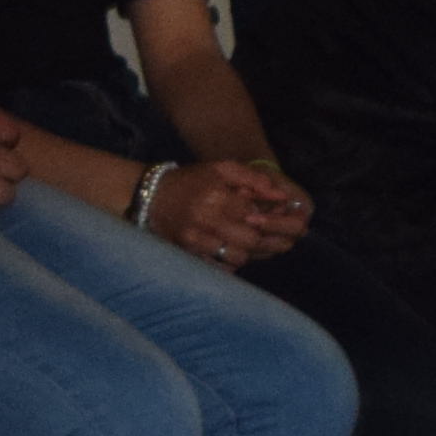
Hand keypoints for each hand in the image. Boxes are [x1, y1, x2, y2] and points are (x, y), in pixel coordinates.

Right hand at [161, 161, 311, 265]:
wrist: (152, 196)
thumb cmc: (193, 180)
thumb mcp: (223, 169)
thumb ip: (255, 179)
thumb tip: (282, 196)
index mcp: (216, 197)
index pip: (257, 215)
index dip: (273, 219)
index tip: (278, 217)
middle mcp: (205, 221)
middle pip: (251, 241)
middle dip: (268, 240)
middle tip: (275, 234)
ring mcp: (195, 241)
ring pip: (237, 258)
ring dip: (253, 253)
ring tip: (257, 242)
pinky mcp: (188, 254)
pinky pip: (220, 267)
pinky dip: (233, 262)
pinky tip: (238, 250)